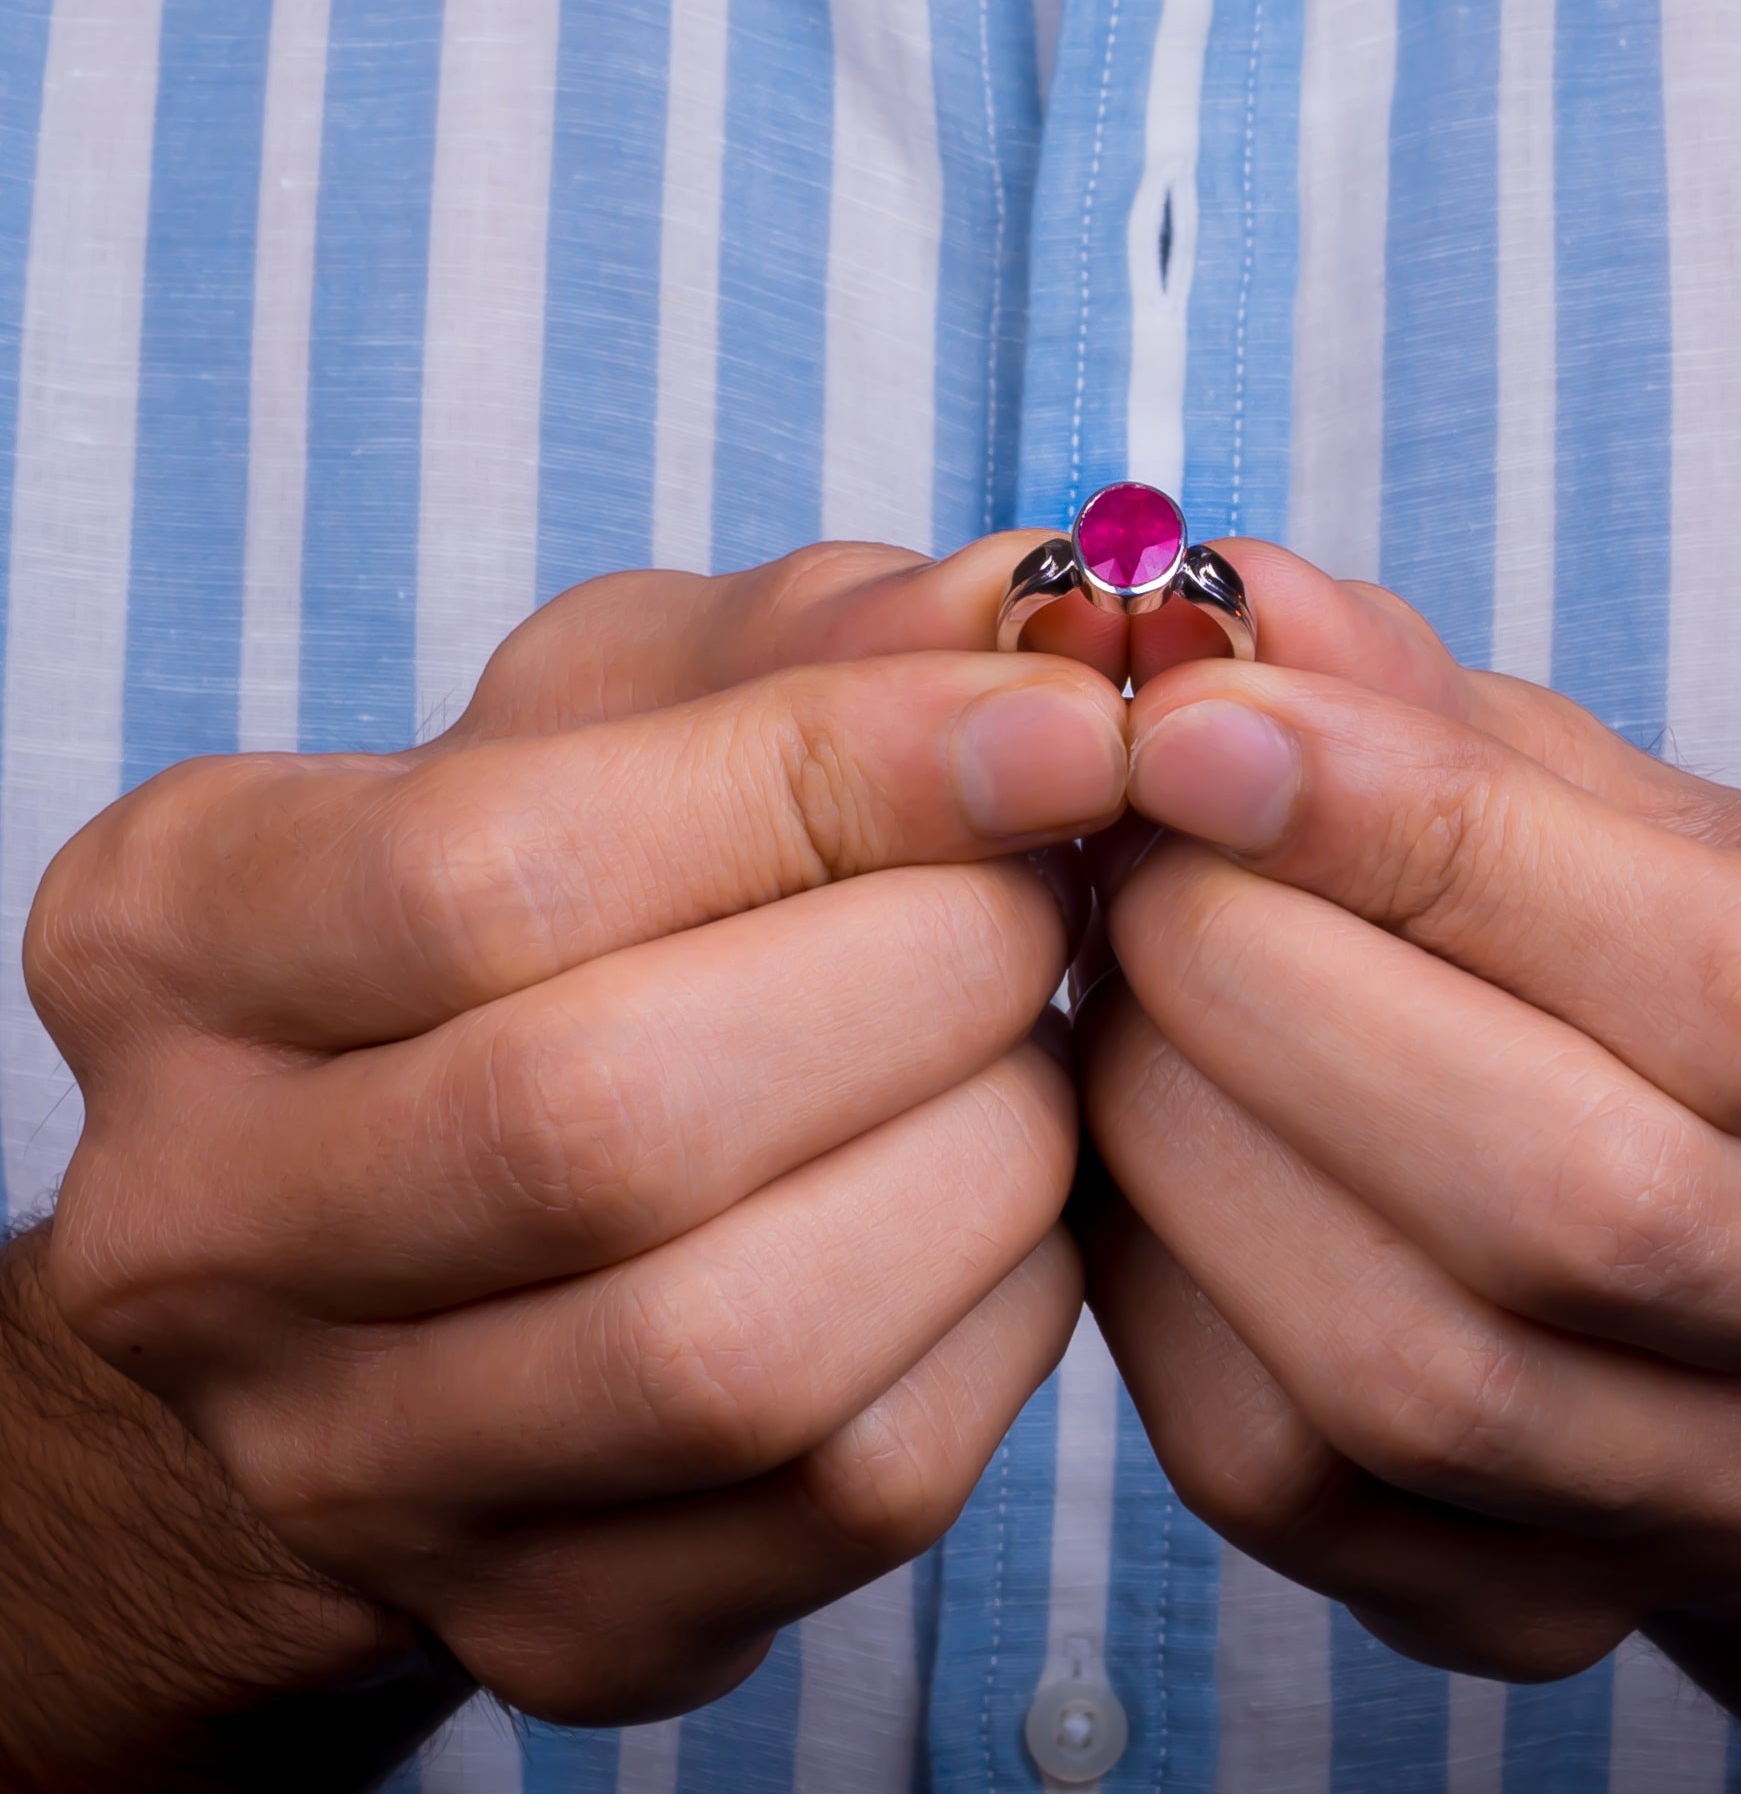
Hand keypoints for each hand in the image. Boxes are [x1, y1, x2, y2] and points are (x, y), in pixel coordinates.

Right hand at [26, 544, 1128, 1729]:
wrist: (412, 1225)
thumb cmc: (535, 896)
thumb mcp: (624, 702)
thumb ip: (818, 637)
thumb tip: (1040, 623)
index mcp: (175, 933)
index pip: (495, 867)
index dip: (826, 781)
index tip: (1057, 728)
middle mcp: (197, 1223)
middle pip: (603, 1123)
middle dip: (922, 974)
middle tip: (1055, 890)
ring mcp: (347, 1463)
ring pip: (734, 1348)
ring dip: (981, 1157)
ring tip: (1037, 1040)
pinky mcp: (537, 1624)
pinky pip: (845, 1497)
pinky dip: (996, 1321)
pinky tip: (1009, 1202)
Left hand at [1079, 552, 1740, 1679]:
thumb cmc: (1652, 927)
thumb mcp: (1588, 769)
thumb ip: (1407, 690)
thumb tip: (1217, 602)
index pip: (1722, 976)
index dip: (1413, 839)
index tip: (1189, 725)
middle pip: (1575, 1199)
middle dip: (1273, 991)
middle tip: (1124, 853)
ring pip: (1414, 1370)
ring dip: (1189, 1136)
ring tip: (1111, 981)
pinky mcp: (1555, 1603)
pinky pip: (1296, 1482)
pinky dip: (1160, 1287)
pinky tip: (1130, 1137)